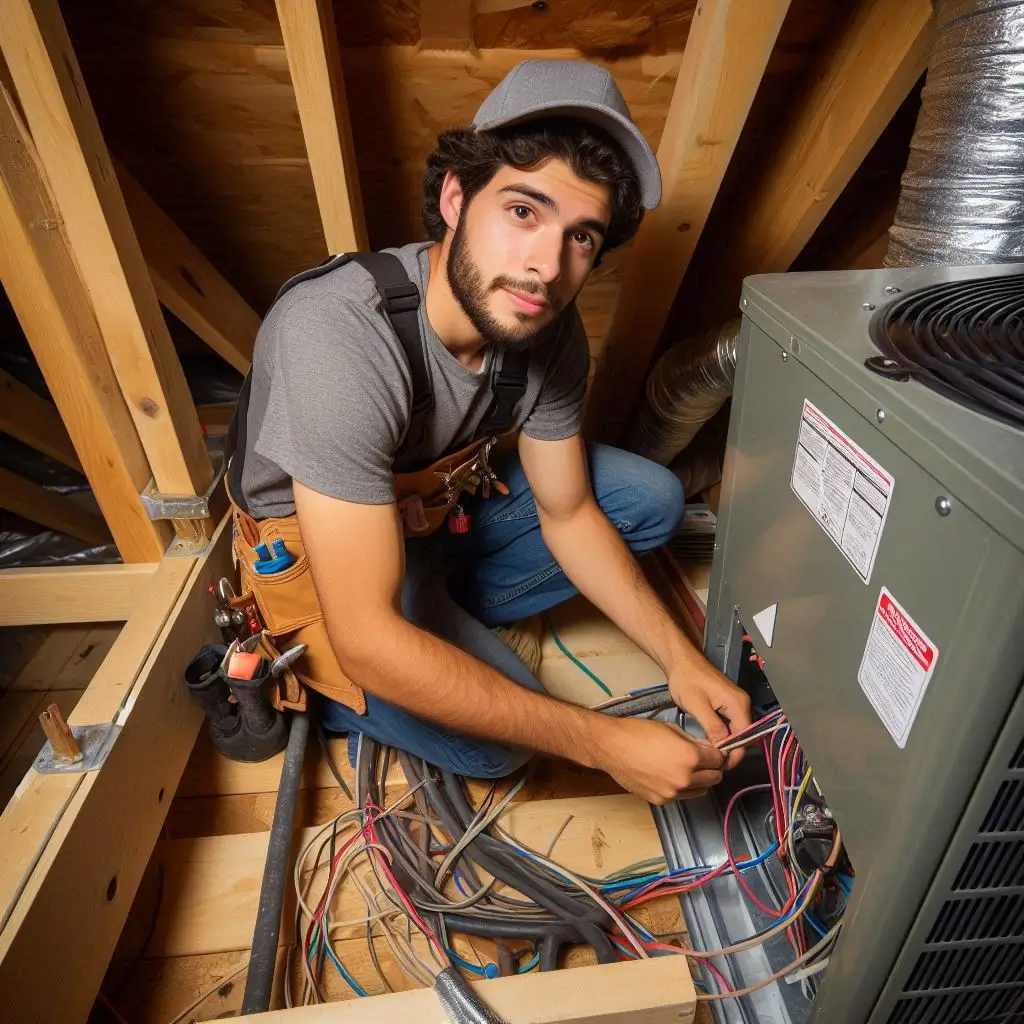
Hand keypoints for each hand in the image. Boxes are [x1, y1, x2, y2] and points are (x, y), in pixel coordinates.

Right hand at [591, 717, 724, 804]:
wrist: (611, 747)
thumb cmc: (639, 732)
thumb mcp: (672, 728)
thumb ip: (694, 741)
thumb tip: (708, 748)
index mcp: (690, 757)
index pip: (719, 759)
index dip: (717, 753)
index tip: (712, 750)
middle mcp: (685, 778)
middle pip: (715, 777)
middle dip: (712, 767)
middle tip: (702, 759)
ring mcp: (673, 793)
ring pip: (702, 790)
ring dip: (700, 780)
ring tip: (686, 768)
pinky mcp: (661, 801)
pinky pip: (682, 796)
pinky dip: (682, 787)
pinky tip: (669, 775)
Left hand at [668, 658, 751, 768]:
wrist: (681, 660)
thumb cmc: (687, 680)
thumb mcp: (697, 706)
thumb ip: (713, 727)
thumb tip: (723, 749)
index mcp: (738, 704)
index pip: (745, 736)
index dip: (735, 754)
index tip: (720, 766)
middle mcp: (742, 703)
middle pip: (744, 735)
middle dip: (732, 751)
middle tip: (715, 764)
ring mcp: (736, 703)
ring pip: (737, 731)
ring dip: (728, 744)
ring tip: (712, 757)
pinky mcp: (728, 703)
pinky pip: (731, 724)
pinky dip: (724, 735)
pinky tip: (712, 743)